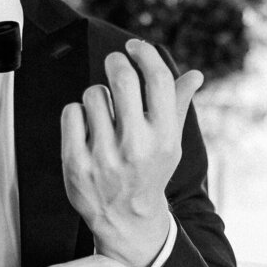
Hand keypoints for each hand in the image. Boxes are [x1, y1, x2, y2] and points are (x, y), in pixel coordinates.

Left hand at [61, 40, 202, 266]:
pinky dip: (77, 114)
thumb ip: (177, 106)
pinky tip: (87, 129)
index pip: (157, 79)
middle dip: (117, 62)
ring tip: (104, 115)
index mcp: (163, 138)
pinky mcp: (76, 164)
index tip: (135, 48)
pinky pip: (71, 113)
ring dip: (97, 97)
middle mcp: (135, 147)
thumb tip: (195, 75)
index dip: (145, 54)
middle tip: (115, 63)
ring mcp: (104, 156)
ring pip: (93, 94)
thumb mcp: (169, 142)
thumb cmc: (148, 172)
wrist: (126, 219)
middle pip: (123, 78)